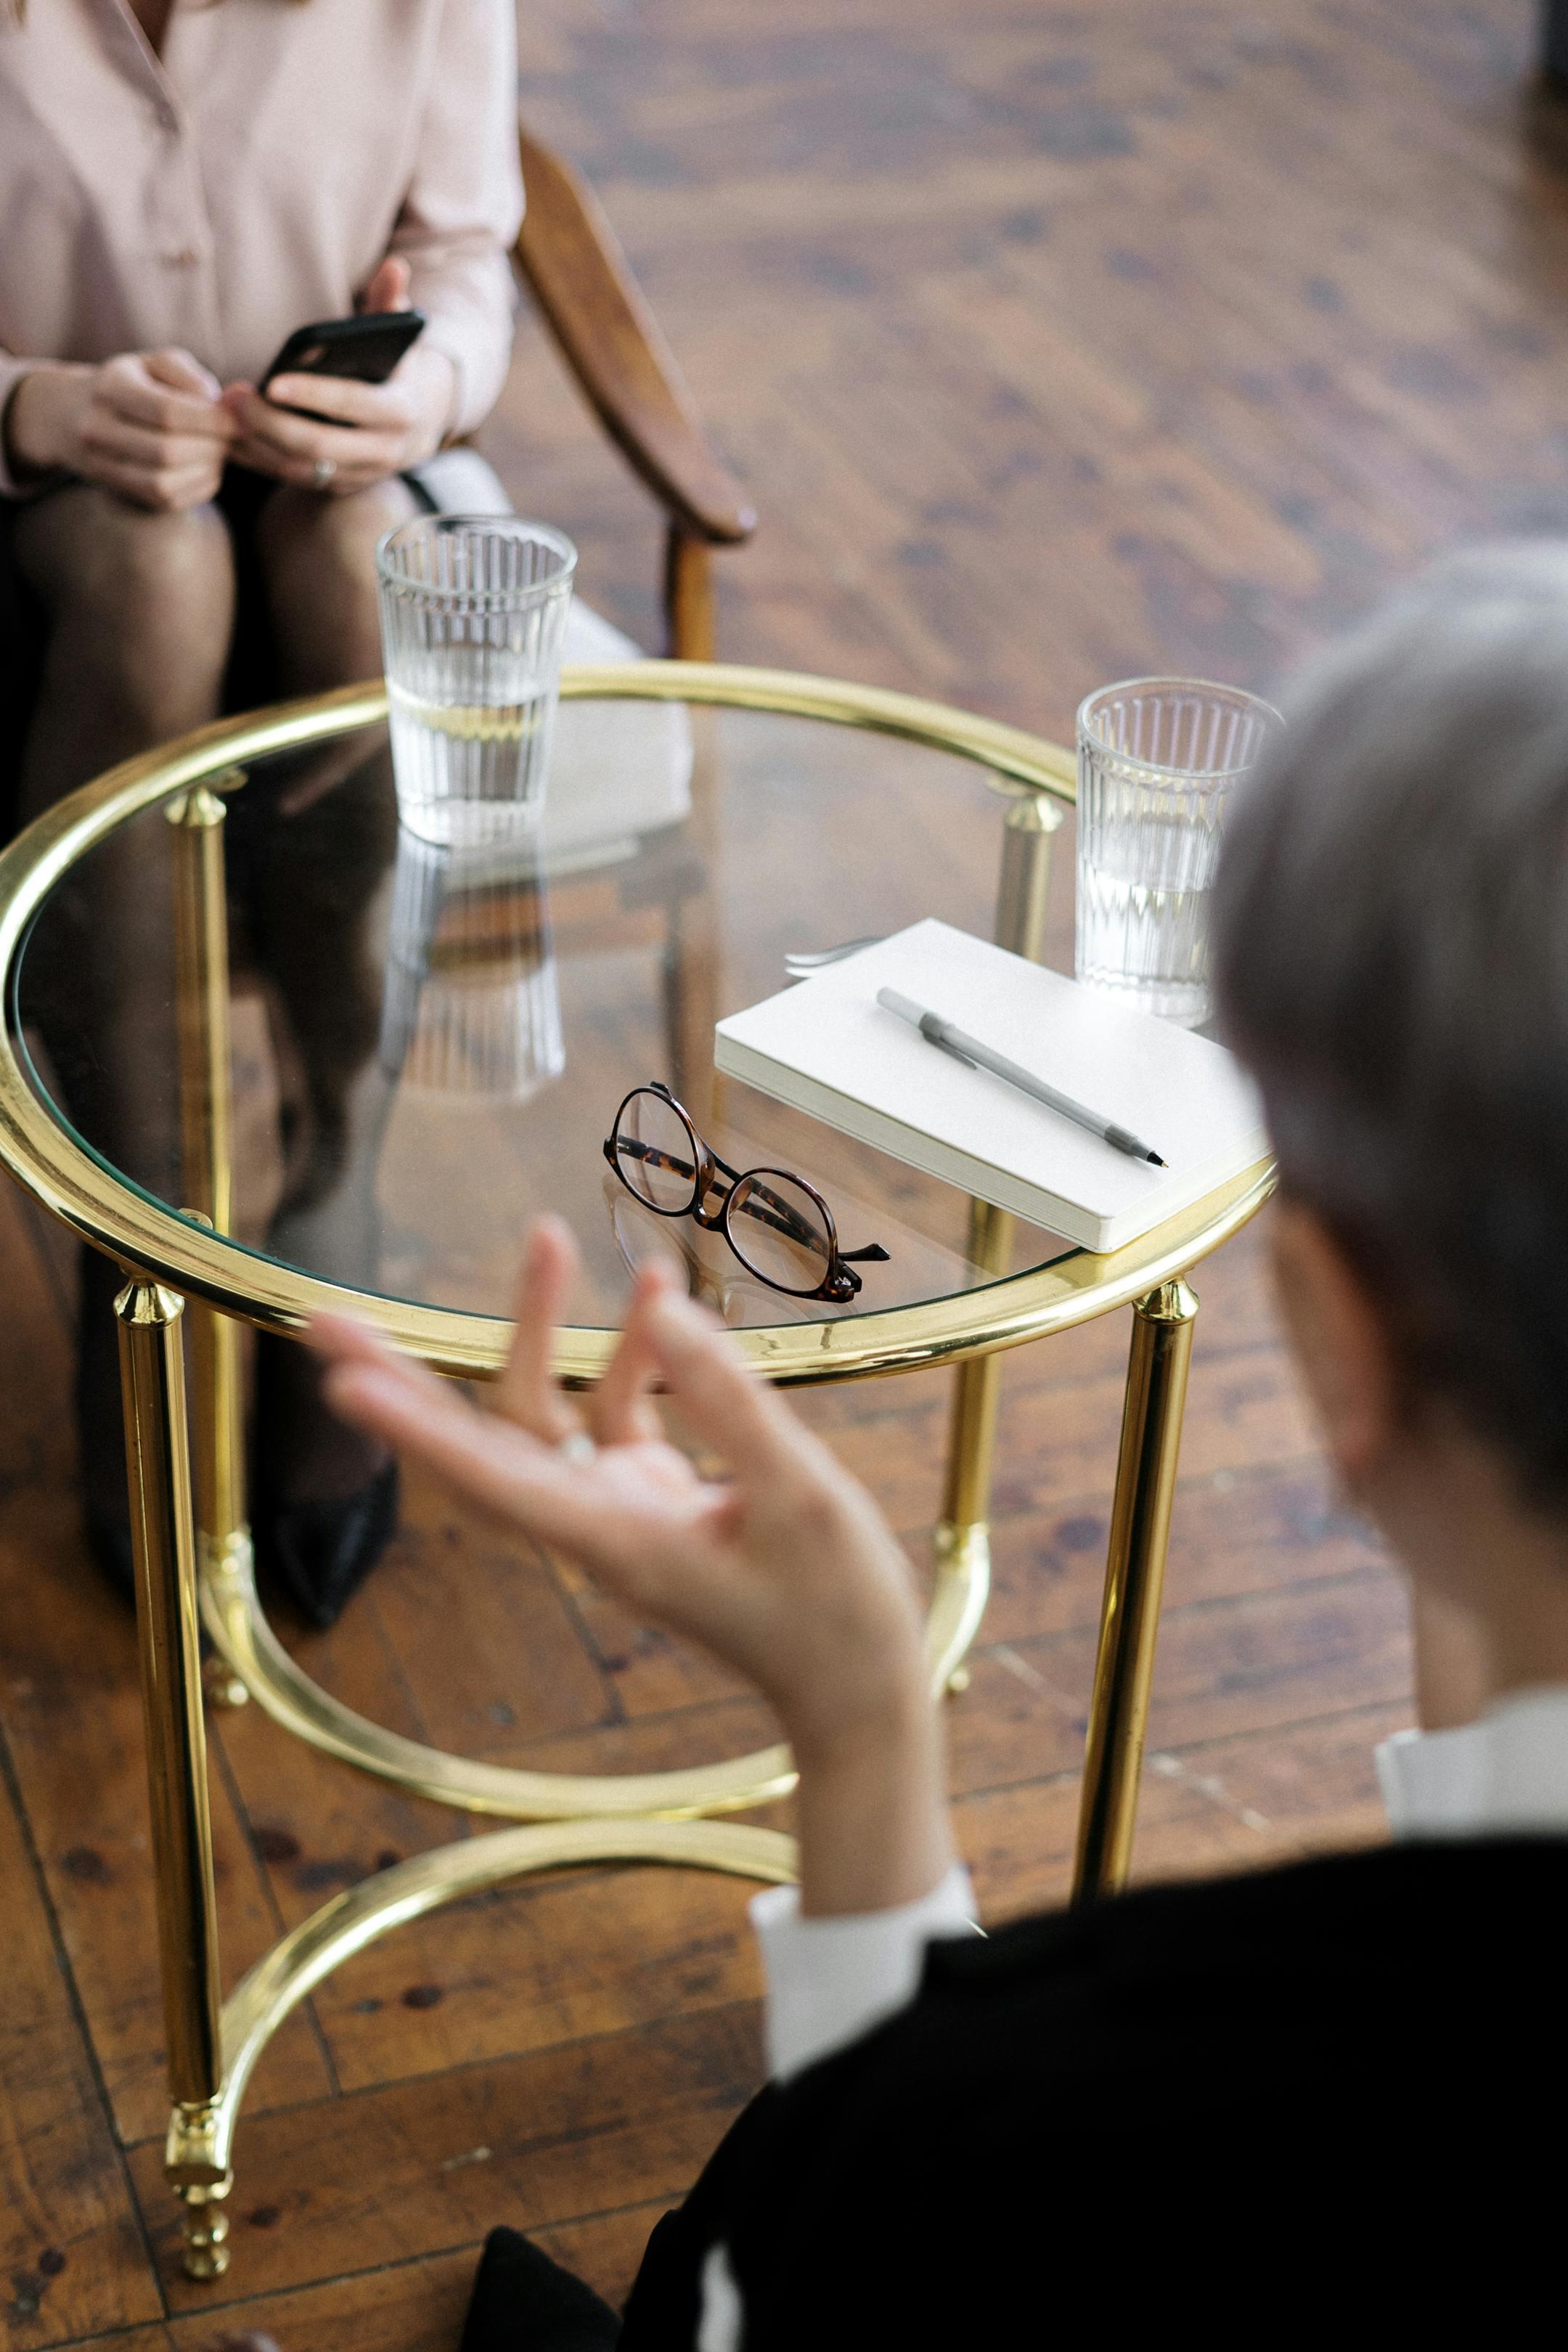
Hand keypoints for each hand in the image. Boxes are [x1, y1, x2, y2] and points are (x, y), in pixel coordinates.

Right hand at [4, 348, 233, 509]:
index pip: (167, 412)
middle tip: (233, 438)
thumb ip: (189, 376)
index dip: (212, 421)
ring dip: (205, 471)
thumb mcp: (156, 364)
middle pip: (167, 452)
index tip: (242, 420)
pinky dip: (197, 487)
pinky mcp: (120, 492)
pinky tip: (206, 468)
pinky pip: (167, 501)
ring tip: (219, 451)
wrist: (74, 415)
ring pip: (165, 484)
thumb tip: (221, 405)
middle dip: (212, 447)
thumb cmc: (132, 383)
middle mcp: (98, 430)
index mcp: (110, 388)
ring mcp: (103, 466)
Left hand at [221, 256, 456, 493]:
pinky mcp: (338, 486)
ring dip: (259, 444)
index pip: (353, 405)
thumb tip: (395, 265)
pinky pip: (293, 479)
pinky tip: (231, 437)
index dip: (312, 395)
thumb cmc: (394, 371)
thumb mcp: (398, 340)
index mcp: (400, 412)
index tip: (272, 381)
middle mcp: (384, 452)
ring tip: (226, 412)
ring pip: (302, 469)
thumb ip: (392, 304)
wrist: (417, 427)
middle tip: (234, 396)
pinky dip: (261, 460)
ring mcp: (359, 474)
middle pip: (320, 445)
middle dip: (272, 423)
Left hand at [311, 1218, 954, 1914]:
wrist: (856, 1686)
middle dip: (406, 1377)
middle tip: (323, 1317)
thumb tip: (664, 1311)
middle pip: (478, 1439)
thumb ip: (730, 1400)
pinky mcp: (652, 1496)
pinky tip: (658, 1290)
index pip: (491, 1476)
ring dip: (543, 1327)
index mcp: (613, 1540)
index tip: (342, 1383)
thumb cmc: (831, 1608)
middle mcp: (593, 1524)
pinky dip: (633, 1352)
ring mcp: (619, 1508)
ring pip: (544, 1411)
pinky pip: (616, 1411)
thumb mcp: (800, 1495)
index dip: (415, 1427)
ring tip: (547, 1233)